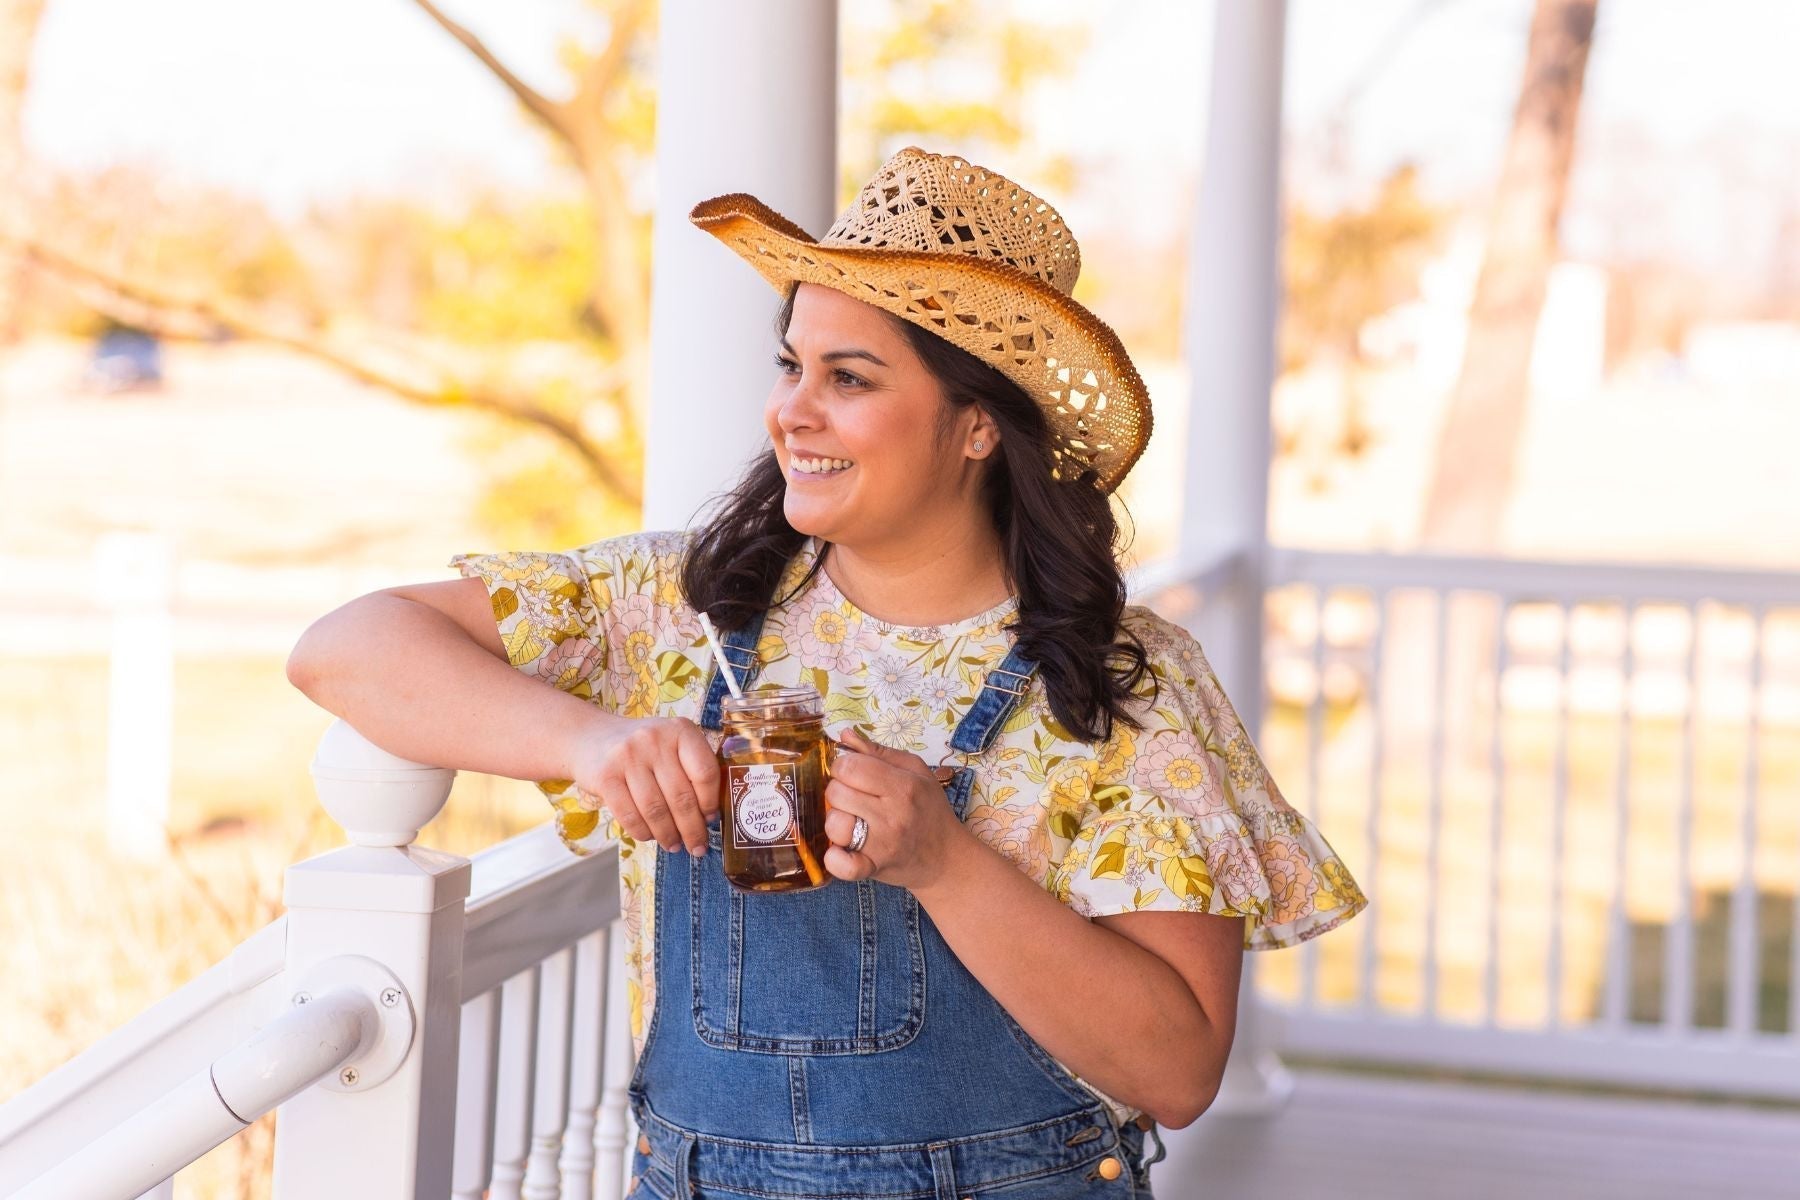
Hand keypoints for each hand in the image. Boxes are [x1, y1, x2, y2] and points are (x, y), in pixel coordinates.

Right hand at [566, 715, 719, 854]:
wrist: (589, 737)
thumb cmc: (642, 749)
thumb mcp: (671, 746)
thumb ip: (691, 770)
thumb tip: (709, 818)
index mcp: (680, 730)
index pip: (705, 772)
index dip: (711, 802)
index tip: (712, 819)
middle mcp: (655, 739)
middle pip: (681, 796)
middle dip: (692, 829)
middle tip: (698, 847)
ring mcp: (628, 756)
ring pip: (656, 810)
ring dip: (668, 835)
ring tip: (674, 845)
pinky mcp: (605, 776)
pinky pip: (630, 816)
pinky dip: (643, 832)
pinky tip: (650, 836)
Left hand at [822, 727, 970, 891]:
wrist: (947, 857)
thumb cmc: (930, 810)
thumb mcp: (916, 772)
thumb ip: (878, 752)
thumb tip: (845, 735)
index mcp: (903, 785)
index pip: (851, 766)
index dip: (843, 766)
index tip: (851, 774)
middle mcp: (892, 814)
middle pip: (837, 792)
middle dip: (838, 791)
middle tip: (852, 797)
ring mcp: (882, 844)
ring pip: (834, 824)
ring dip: (835, 820)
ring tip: (850, 820)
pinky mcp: (873, 868)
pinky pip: (841, 865)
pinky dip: (834, 858)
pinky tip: (840, 849)